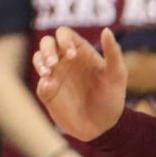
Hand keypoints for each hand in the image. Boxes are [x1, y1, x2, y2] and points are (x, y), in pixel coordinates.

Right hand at [33, 25, 129, 140]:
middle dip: (47, 49)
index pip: (64, 34)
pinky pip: (40, 82)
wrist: (102, 126)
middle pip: (47, 43)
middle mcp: (65, 60)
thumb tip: (107, 30)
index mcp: (81, 52)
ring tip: (48, 73)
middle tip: (54, 63)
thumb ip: (113, 52)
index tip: (72, 54)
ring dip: (40, 62)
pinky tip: (50, 86)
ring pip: (38, 58)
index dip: (64, 39)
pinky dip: (42, 82)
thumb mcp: (117, 75)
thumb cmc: (112, 98)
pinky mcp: (48, 92)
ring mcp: (55, 76)